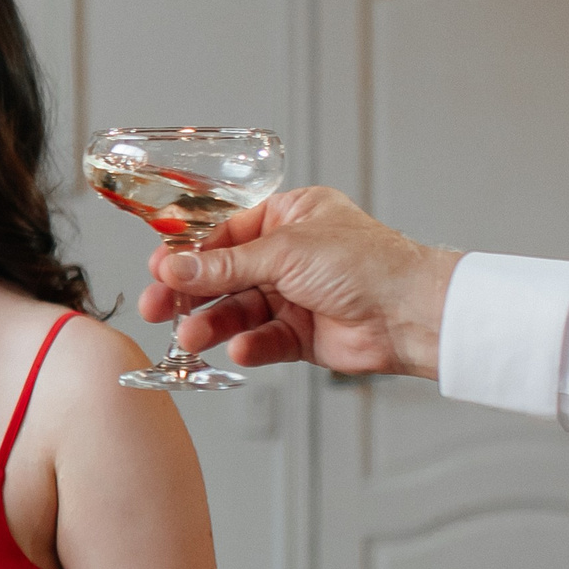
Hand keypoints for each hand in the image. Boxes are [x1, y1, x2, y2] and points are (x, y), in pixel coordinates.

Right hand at [140, 185, 459, 377]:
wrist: (410, 315)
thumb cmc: (369, 265)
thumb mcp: (284, 252)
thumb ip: (224, 265)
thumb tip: (174, 265)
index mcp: (290, 218)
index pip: (225, 235)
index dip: (190, 254)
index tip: (159, 268)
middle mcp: (290, 256)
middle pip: (224, 276)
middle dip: (191, 293)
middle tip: (158, 308)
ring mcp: (294, 296)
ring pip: (238, 311)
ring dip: (213, 323)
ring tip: (192, 336)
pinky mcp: (300, 335)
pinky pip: (262, 340)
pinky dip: (248, 346)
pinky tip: (241, 350)